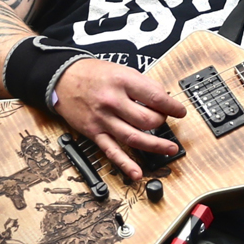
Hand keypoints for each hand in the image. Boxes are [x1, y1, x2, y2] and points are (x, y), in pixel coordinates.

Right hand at [52, 58, 186, 180]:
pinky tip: (137, 173)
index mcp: (122, 82)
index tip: (180, 111)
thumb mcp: (121, 70)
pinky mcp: (94, 133)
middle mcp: (113, 101)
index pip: (155, 97)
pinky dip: (125, 164)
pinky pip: (111, 151)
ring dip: (155, 146)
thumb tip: (163, 101)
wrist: (63, 78)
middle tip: (164, 121)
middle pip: (146, 120)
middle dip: (161, 122)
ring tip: (170, 149)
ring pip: (133, 137)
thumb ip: (142, 86)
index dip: (172, 107)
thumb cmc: (94, 74)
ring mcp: (103, 119)